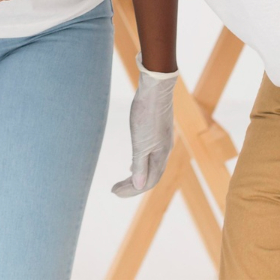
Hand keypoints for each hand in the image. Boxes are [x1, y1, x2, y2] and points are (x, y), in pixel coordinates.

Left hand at [112, 55, 175, 196]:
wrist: (156, 88)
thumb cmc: (147, 114)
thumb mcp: (141, 142)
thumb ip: (140, 164)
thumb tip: (140, 186)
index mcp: (161, 156)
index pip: (148, 182)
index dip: (131, 190)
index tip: (114, 192)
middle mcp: (164, 151)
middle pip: (150, 176)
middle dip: (132, 186)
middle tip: (114, 191)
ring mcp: (163, 141)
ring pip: (151, 165)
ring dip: (138, 175)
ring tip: (126, 182)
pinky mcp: (159, 131)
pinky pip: (152, 155)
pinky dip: (142, 163)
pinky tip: (136, 160)